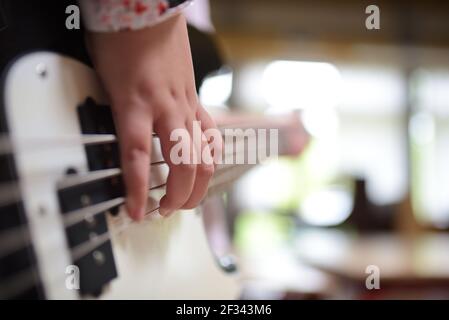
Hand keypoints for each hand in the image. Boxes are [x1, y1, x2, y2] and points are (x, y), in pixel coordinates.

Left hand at [87, 14, 219, 219]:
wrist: (149, 10)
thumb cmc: (121, 38)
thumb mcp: (103, 78)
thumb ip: (110, 113)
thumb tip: (109, 143)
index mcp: (135, 100)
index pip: (136, 156)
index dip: (137, 189)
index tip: (136, 212)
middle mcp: (165, 106)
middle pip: (182, 163)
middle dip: (178, 195)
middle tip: (164, 210)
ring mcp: (186, 104)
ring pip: (204, 153)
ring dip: (198, 184)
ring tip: (186, 200)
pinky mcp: (196, 100)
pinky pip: (211, 134)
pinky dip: (210, 156)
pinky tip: (205, 168)